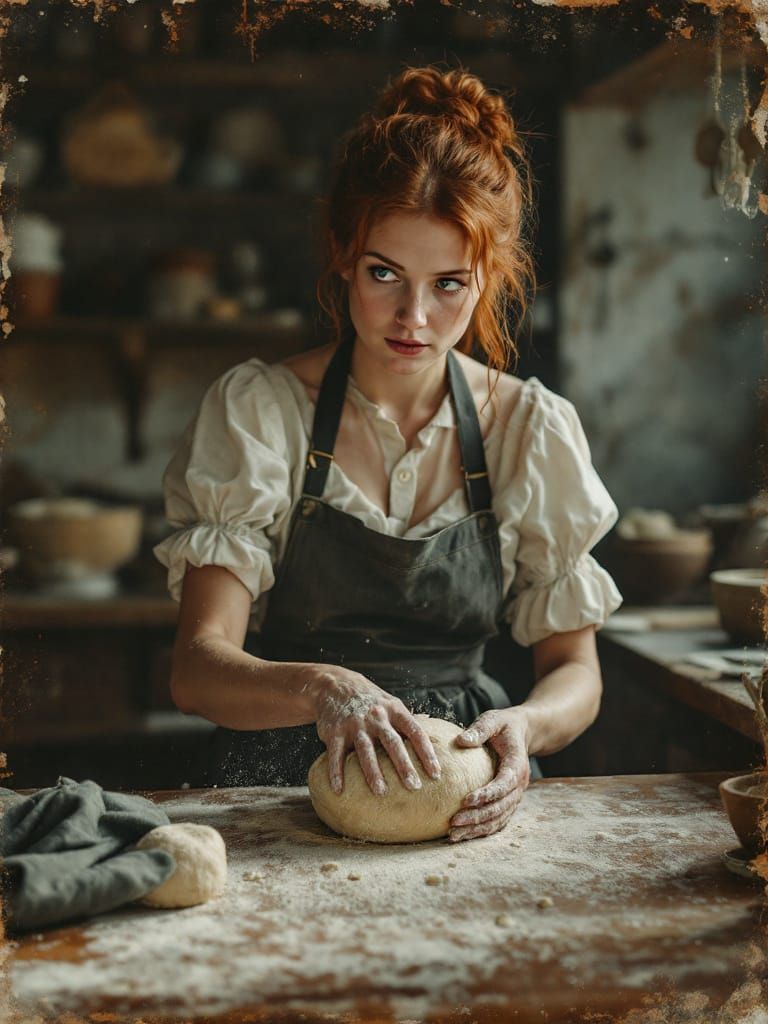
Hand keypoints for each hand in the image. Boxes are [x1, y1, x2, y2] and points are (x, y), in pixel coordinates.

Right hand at [309, 664, 441, 797]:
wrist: (336, 685)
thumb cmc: (370, 700)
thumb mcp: (390, 703)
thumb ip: (407, 722)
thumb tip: (431, 740)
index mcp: (394, 710)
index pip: (415, 732)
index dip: (427, 753)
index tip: (436, 774)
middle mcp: (376, 716)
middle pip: (393, 742)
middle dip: (404, 765)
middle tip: (414, 786)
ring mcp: (355, 724)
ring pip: (366, 750)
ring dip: (373, 772)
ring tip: (381, 792)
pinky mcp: (335, 731)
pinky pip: (336, 754)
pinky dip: (336, 772)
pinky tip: (339, 789)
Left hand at [448, 708, 530, 842]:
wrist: (523, 732)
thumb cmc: (504, 726)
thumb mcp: (493, 720)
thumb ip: (479, 730)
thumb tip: (461, 740)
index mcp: (517, 765)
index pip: (504, 784)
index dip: (487, 794)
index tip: (466, 800)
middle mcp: (519, 785)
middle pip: (500, 807)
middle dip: (477, 817)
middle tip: (454, 822)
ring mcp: (515, 796)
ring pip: (498, 818)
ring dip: (477, 829)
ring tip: (454, 835)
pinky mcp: (508, 802)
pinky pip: (497, 820)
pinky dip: (482, 830)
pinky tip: (463, 834)